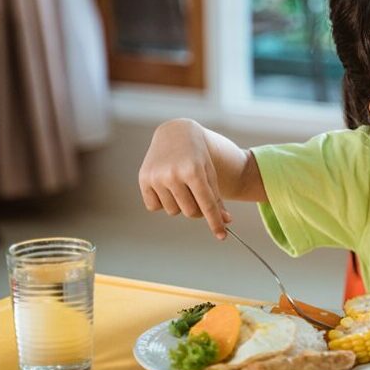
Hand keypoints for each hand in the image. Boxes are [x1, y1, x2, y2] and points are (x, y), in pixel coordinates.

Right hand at [138, 120, 231, 238]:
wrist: (175, 133)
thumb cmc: (197, 155)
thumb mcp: (210, 173)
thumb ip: (216, 198)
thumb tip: (225, 222)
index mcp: (194, 170)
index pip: (206, 205)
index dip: (215, 223)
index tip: (222, 236)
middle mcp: (173, 174)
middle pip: (190, 212)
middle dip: (197, 210)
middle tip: (197, 197)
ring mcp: (156, 177)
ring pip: (173, 211)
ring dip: (179, 204)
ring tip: (181, 186)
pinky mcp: (144, 179)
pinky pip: (154, 207)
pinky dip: (162, 202)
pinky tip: (166, 186)